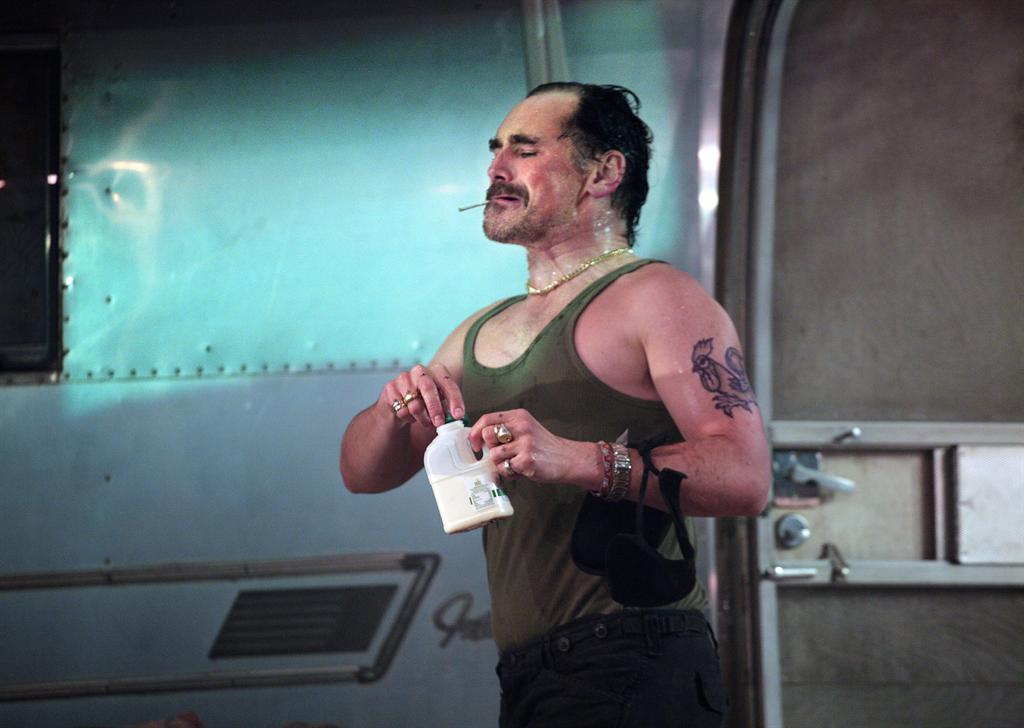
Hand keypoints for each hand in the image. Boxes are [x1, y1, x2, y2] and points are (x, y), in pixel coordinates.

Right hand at [379, 363, 463, 428]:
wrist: (398, 402)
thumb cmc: (424, 401)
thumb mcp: (439, 400)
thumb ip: (447, 406)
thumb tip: (456, 418)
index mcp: (436, 370)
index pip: (448, 383)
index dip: (454, 400)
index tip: (458, 415)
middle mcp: (420, 371)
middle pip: (428, 388)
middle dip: (435, 408)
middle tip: (440, 423)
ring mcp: (403, 378)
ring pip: (415, 404)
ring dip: (422, 418)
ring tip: (425, 421)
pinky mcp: (390, 388)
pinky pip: (402, 410)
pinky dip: (408, 418)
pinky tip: (409, 415)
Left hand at [468, 409, 598, 485]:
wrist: (567, 458)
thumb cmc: (544, 446)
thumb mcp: (526, 429)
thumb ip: (506, 430)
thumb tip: (480, 439)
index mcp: (519, 417)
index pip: (487, 419)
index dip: (475, 432)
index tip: (474, 443)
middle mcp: (521, 427)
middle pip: (487, 435)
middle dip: (489, 448)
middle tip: (499, 455)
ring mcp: (524, 444)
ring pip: (493, 455)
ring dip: (500, 464)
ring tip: (513, 463)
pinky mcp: (527, 460)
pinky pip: (505, 469)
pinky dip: (510, 473)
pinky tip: (521, 470)